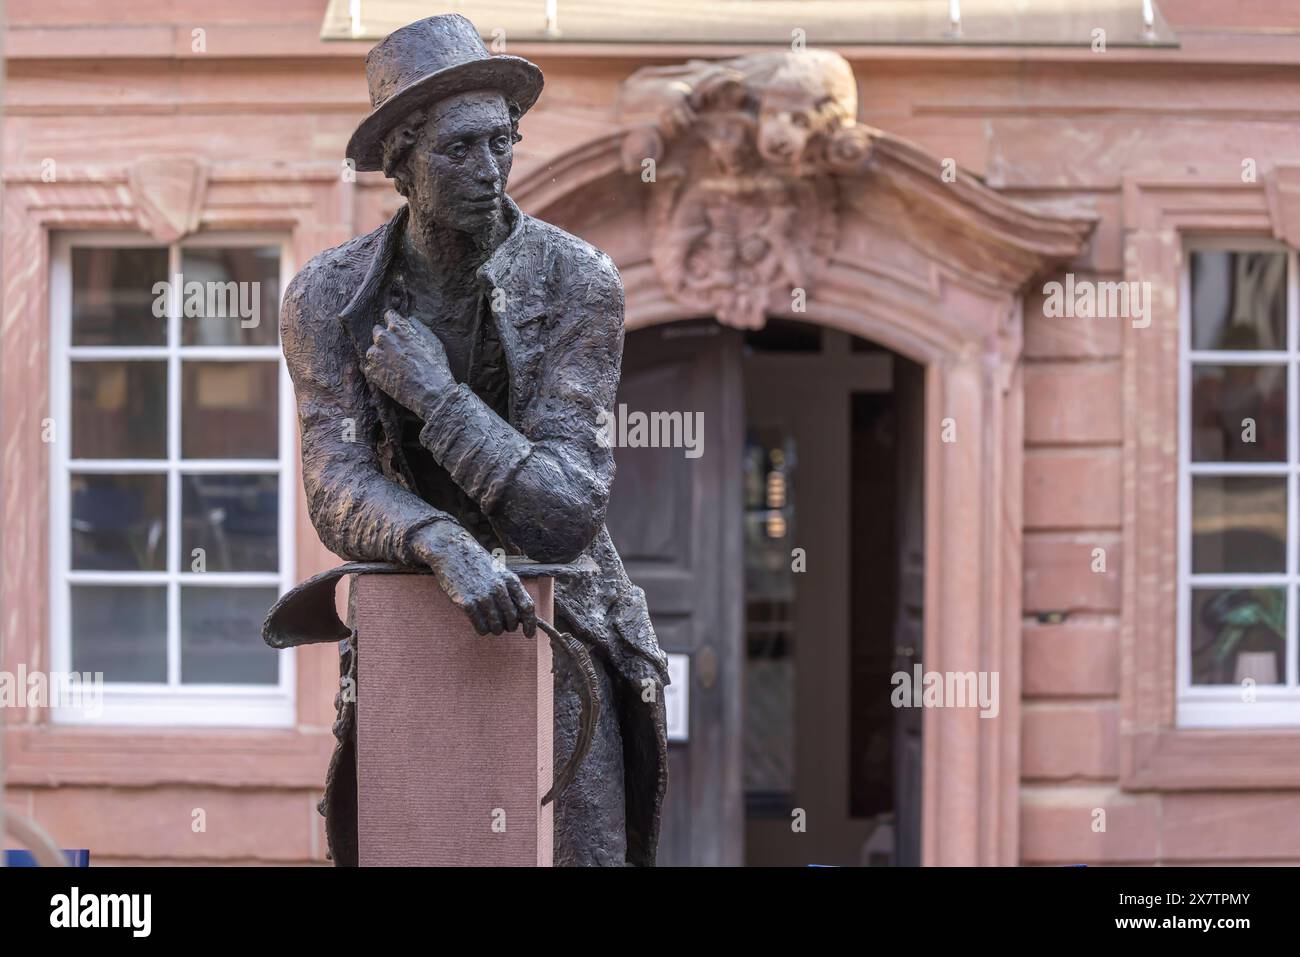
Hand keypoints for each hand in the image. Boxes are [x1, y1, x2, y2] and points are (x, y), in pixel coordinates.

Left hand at [363, 309, 454, 417]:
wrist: (431, 394)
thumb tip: (410, 320)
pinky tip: (391, 376)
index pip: (389, 316)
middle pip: (377, 331)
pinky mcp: (371, 372)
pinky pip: (369, 367)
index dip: (395, 324)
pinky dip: (377, 371)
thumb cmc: (436, 367)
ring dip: (380, 356)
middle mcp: (383, 338)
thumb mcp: (434, 342)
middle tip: (397, 351)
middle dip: (386, 339)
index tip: (399, 332)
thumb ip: (419, 328)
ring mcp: (376, 355)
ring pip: (372, 350)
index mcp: (398, 328)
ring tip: (395, 367)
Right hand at [409, 523, 536, 637]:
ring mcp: (482, 596)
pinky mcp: (467, 603)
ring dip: (496, 630)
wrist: (451, 549)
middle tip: (504, 626)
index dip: (531, 624)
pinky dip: (482, 629)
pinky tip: (480, 625)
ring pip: (497, 627)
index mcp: (510, 579)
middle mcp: (498, 588)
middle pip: (512, 620)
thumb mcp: (499, 571)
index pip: (527, 607)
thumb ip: (510, 590)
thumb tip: (521, 615)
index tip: (529, 634)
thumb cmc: (476, 561)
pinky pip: (481, 627)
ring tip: (492, 625)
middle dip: (510, 627)